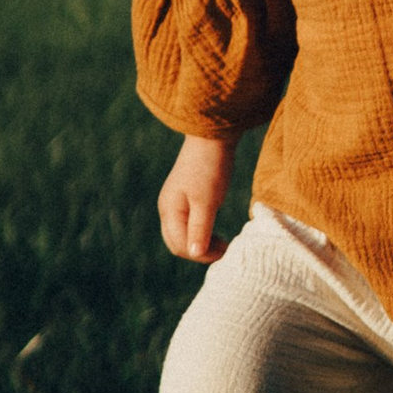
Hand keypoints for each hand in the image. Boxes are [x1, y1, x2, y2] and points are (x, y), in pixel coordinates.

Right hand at [159, 134, 239, 262]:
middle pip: (177, 244)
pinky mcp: (185, 199)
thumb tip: (193, 253)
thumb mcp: (207, 201)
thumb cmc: (210, 168)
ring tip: (223, 243)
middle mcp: (167, 209)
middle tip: (225, 249)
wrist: (213, 137)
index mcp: (169, 210)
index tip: (225, 251)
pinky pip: (188, 226)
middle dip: (199, 252)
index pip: (180, 246)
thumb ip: (200, 228)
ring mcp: (175, 204)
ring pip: (183, 236)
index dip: (201, 255)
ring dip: (201, 244)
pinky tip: (216, 232)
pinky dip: (201, 234)